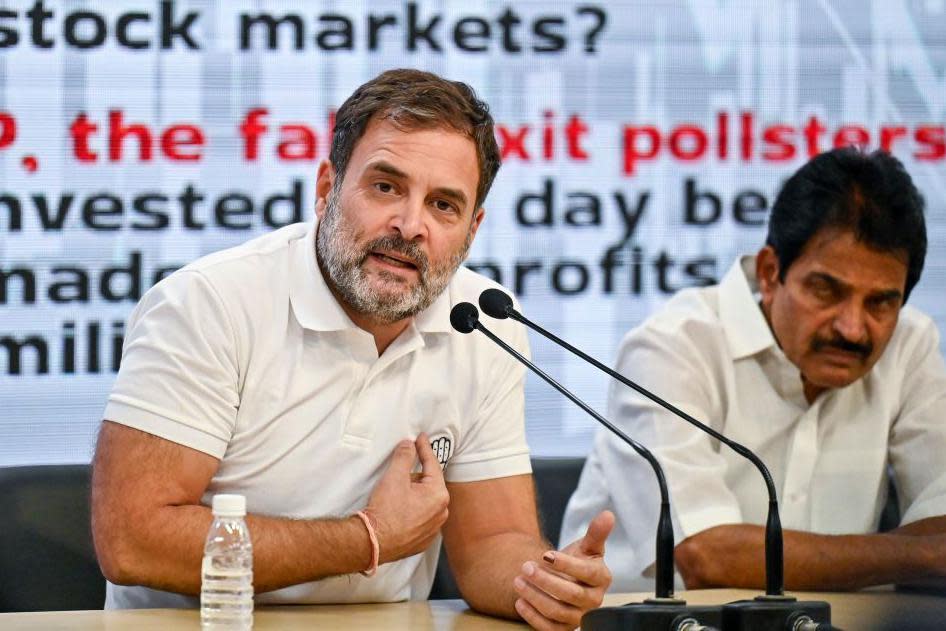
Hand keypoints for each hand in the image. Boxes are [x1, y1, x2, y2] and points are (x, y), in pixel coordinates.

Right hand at [366, 434, 449, 563]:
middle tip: (399, 475)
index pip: (432, 464)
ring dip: (414, 495)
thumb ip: (404, 456)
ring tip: (395, 497)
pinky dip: (413, 511)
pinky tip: (398, 512)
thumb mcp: (394, 476)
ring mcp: (433, 528)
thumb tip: (409, 445)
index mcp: (438, 495)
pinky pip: (421, 518)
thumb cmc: (385, 512)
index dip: (424, 448)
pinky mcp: (423, 540)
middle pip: (429, 484)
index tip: (421, 439)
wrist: (372, 543)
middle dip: (416, 476)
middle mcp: (441, 512)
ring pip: (425, 502)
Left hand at [513, 510, 613, 629]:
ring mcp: (579, 616)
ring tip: (518, 581)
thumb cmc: (579, 561)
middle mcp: (593, 600)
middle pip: (571, 594)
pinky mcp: (564, 628)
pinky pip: (549, 628)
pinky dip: (532, 616)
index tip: (546, 554)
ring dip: (535, 597)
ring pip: (558, 611)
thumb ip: (596, 532)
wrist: (568, 580)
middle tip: (525, 567)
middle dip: (546, 580)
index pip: (587, 573)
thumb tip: (608, 515)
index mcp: (601, 578)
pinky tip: (519, 601)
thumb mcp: (587, 546)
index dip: (566, 564)